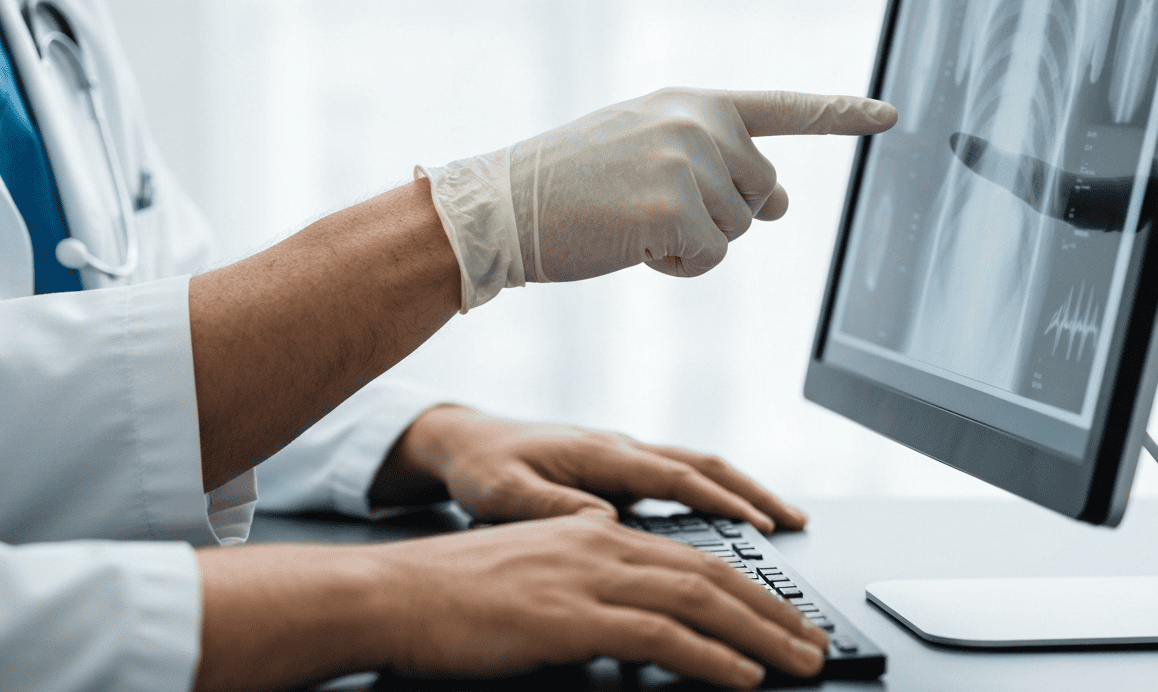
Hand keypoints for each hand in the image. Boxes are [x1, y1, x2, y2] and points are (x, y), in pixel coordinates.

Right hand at [372, 513, 828, 686]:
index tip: (783, 617)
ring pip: (697, 600)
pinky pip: (659, 635)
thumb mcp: (534, 577)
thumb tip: (635, 623)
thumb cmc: (453, 595)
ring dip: (759, 636)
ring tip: (798, 662)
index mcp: (594, 531)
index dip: (748, 590)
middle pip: (710, 574)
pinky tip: (741, 677)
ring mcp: (586, 578)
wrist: (395, 594)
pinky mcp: (569, 616)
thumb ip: (589, 590)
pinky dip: (710, 657)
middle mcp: (600, 543)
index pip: (692, 557)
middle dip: (771, 612)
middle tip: (813, 643)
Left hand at [386, 406, 805, 532]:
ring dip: (741, 491)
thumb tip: (607, 527)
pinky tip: (728, 521)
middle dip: (753, 492)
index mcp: (600, 454)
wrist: (459, 442)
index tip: (763, 526)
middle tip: (797, 521)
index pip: (675, 477)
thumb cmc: (481, 467)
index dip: (722, 502)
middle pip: (702, 465)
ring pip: (695, 468)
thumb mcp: (505, 494)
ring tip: (781, 520)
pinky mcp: (614, 470)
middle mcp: (618, 450)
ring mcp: (620, 458)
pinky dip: (713, 496)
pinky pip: (677, 479)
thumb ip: (555, 510)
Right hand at [417, 88, 896, 309]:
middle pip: (763, 191)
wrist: (503, 206)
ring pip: (738, 229)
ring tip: (629, 223)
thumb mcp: (644, 153)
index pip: (779, 107)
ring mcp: (687, 161)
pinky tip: (629, 246)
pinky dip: (676, 266)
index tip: (890, 114)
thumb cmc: (569, 185)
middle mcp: (697, 122)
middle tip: (649, 211)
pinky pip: (709, 258)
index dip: (837, 113)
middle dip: (721, 215)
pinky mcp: (673, 207)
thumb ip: (716, 165)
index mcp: (690, 102)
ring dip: (693, 243)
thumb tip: (782, 205)